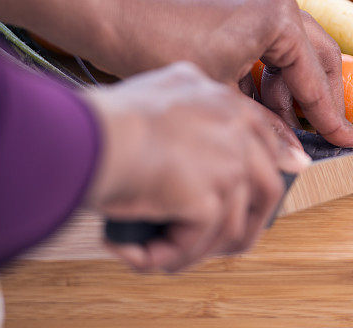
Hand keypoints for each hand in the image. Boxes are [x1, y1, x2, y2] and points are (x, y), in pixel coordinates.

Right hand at [84, 62, 310, 271]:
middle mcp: (232, 125)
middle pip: (267, 185)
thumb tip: (196, 153)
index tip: (265, 196)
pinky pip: (199, 240)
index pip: (262, 137)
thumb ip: (182, 115)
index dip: (264, 171)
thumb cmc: (101, 122)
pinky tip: (142, 255)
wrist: (84, 138)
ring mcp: (228, 160)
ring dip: (200, 248)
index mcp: (220, 98)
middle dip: (246, 223)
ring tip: (163, 256)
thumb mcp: (153, 96)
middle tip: (217, 245)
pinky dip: (170, 255)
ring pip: (234, 223)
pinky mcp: (212, 194)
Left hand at [90, 0, 352, 147]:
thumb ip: (267, 123)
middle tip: (328, 132)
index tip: (352, 141)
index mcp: (279, 15)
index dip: (331, 117)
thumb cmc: (159, 51)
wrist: (112, 17)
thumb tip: (296, 153)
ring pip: (293, 46)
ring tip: (282, 123)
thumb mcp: (222, 96)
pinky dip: (269, 67)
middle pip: (317, 55)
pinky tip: (259, 96)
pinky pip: (269, 35)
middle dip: (320, 97)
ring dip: (291, 85)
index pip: (315, 77)